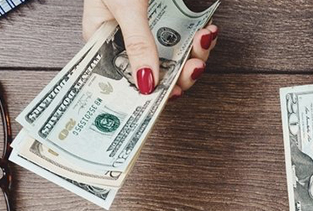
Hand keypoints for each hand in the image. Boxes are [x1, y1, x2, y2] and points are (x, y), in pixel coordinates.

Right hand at [82, 0, 219, 95]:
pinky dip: (203, 37)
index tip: (165, 98)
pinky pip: (191, 38)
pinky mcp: (175, 17)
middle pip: (156, 73)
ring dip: (196, 55)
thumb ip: (136, 42)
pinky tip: (208, 30)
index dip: (144, 94)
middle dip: (179, 75)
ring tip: (204, 40)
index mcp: (104, 39)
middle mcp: (128, 37)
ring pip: (178, 58)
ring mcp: (154, 27)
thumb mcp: (123, 5)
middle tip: (192, 68)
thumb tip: (146, 82)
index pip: (122, 79)